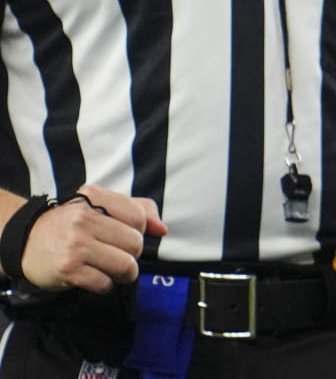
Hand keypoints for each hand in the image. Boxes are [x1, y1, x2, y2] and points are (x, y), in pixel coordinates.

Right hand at [22, 186, 166, 292]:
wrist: (25, 241)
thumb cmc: (70, 225)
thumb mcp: (100, 206)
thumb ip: (137, 210)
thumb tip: (162, 229)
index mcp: (94, 197)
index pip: (139, 217)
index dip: (138, 231)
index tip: (124, 235)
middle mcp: (84, 219)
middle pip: (135, 243)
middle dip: (131, 254)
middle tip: (115, 254)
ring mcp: (75, 245)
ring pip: (125, 265)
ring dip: (123, 273)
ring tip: (111, 270)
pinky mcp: (68, 270)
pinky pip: (105, 283)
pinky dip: (105, 285)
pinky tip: (94, 278)